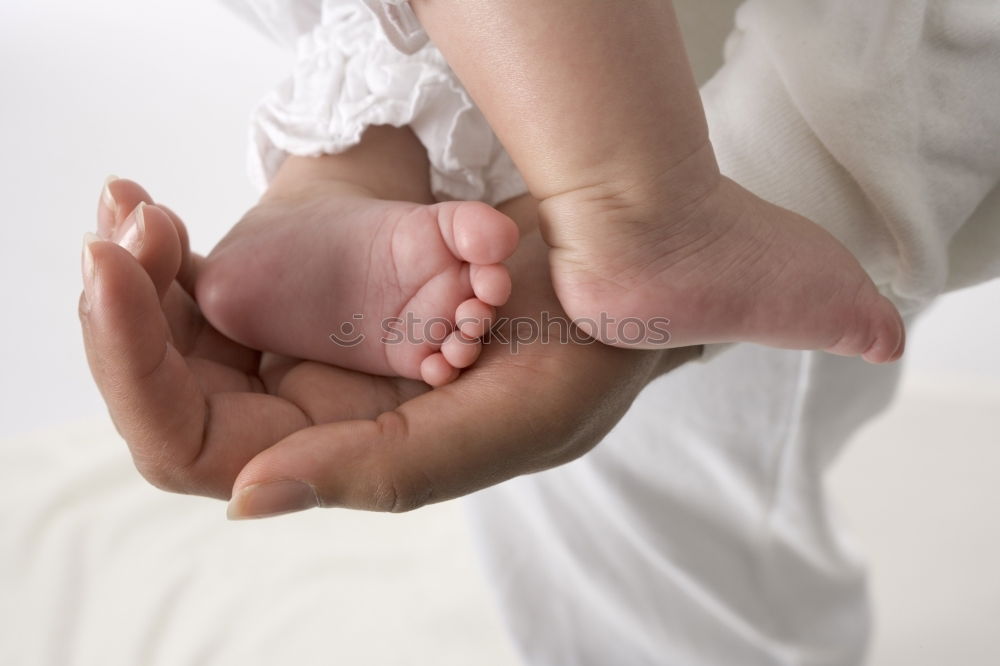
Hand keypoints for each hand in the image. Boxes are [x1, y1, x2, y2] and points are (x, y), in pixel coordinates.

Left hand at [81, 183, 699, 516]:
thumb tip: (243, 499)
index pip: (198, 448)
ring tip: (129, 209)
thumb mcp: (507, 421)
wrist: (626, 273)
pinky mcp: (328, 301)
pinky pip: (219, 291)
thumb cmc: (584, 354)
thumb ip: (384, 468)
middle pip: (173, 389)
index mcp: (354, 458)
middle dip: (127, 312)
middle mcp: (322, 414)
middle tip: (119, 222)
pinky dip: (180, 255)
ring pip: (188, 338)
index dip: (137, 374)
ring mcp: (321, 354)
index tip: (117, 275)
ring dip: (145, 276)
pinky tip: (161, 215)